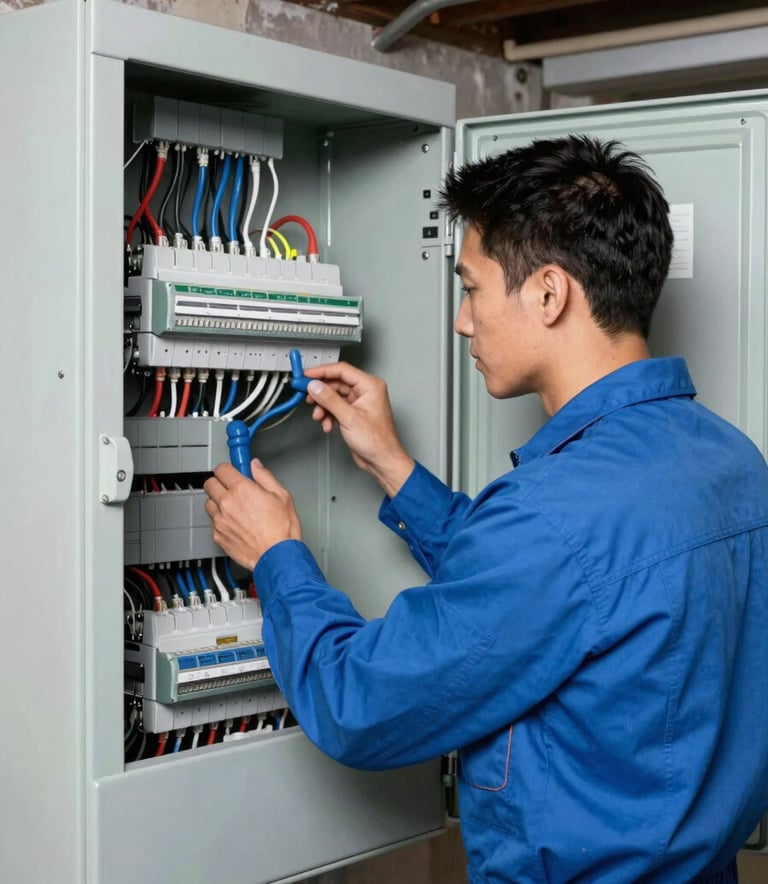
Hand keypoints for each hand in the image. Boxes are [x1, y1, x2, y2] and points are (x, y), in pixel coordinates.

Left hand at [203, 459, 301, 570]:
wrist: (276, 556)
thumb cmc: (281, 530)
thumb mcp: (282, 495)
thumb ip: (265, 476)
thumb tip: (255, 466)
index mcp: (241, 490)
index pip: (222, 469)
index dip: (229, 469)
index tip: (234, 471)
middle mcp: (227, 503)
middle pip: (210, 484)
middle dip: (220, 483)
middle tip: (232, 487)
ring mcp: (220, 521)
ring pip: (209, 503)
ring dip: (218, 502)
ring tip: (234, 507)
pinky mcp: (218, 536)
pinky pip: (213, 522)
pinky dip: (221, 520)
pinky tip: (235, 523)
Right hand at [304, 362, 414, 498]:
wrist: (382, 461)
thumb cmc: (378, 441)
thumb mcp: (349, 417)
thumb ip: (330, 399)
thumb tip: (315, 386)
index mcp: (370, 386)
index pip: (342, 370)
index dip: (322, 371)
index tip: (306, 375)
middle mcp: (366, 392)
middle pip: (336, 383)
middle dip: (321, 392)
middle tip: (307, 395)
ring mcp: (359, 403)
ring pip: (334, 397)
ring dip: (323, 406)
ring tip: (319, 416)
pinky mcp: (354, 414)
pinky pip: (336, 408)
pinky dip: (328, 415)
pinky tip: (327, 424)